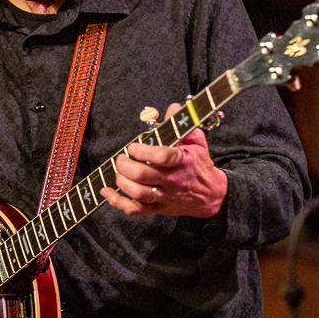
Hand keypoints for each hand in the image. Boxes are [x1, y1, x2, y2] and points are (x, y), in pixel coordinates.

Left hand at [100, 103, 227, 217]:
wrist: (211, 196)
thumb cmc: (199, 165)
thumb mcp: (196, 141)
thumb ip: (182, 124)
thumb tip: (172, 108)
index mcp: (182, 161)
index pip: (162, 157)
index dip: (144, 152)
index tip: (134, 147)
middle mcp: (172, 180)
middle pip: (143, 175)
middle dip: (126, 166)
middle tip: (121, 159)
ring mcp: (165, 196)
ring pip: (138, 193)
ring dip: (122, 182)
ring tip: (119, 172)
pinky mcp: (158, 208)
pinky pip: (135, 210)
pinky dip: (118, 202)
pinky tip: (106, 192)